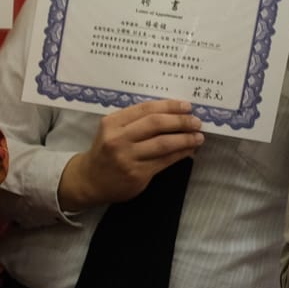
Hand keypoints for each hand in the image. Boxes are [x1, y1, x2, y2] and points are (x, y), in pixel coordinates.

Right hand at [57, 99, 203, 209]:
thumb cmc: (106, 151)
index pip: (145, 109)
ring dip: (185, 139)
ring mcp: (127, 158)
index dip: (169, 106)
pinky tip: (189, 150)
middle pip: (156, 124)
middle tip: (196, 121)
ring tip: (198, 136)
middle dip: (180, 121)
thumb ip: (134, 121)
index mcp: (111, 123)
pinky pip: (165, 161)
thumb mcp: (112, 130)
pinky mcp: (137, 174)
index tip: (187, 106)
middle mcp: (117, 139)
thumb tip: (172, 113)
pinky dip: (181, 154)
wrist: (90, 181)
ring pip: (163, 143)